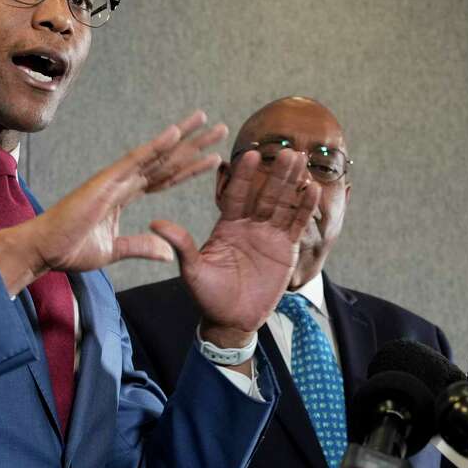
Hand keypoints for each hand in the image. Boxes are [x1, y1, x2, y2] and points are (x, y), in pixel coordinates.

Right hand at [0, 111, 227, 294]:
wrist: (43, 250)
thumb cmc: (69, 250)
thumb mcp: (114, 251)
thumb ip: (140, 247)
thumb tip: (167, 253)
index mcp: (122, 196)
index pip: (164, 178)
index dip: (189, 167)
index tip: (214, 157)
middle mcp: (121, 182)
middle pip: (166, 161)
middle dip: (193, 145)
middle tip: (221, 128)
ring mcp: (113, 179)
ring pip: (155, 155)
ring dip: (182, 138)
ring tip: (207, 121)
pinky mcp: (104, 182)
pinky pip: (135, 161)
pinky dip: (155, 146)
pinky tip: (175, 133)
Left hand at [151, 149, 320, 347]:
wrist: (232, 319)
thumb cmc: (208, 296)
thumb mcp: (192, 270)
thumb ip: (181, 244)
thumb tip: (155, 222)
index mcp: (227, 224)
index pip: (236, 194)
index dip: (244, 176)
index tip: (250, 154)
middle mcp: (249, 224)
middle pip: (264, 193)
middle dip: (274, 172)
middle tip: (286, 148)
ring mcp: (268, 234)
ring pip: (282, 202)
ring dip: (291, 182)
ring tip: (300, 159)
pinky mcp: (285, 248)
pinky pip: (296, 224)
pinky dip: (304, 207)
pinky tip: (313, 189)